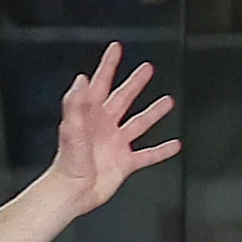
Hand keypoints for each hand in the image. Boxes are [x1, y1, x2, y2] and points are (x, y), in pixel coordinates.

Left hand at [48, 40, 179, 212]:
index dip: (107, 66)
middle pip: (123, 99)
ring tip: (167, 101)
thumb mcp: (71, 129)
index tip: (115, 49)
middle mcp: (104, 128)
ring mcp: (115, 145)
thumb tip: (79, 81)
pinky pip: (147, 155)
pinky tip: (174, 145)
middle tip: (147, 68)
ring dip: (153, 113)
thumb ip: (75, 104)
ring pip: (138, 124)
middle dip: (134, 83)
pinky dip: (161, 151)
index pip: (100, 84)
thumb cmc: (68, 163)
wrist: (71, 193)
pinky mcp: (124, 163)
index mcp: (91, 116)